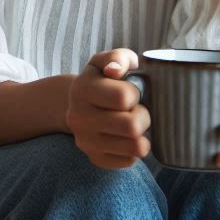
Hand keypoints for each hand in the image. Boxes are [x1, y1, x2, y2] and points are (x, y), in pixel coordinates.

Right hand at [66, 48, 150, 168]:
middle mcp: (79, 117)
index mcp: (82, 89)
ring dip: (143, 135)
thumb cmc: (101, 80)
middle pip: (131, 126)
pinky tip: (127, 137)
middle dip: (144, 117)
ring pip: (135, 147)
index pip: (123, 97)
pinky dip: (134, 149)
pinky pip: (129, 161)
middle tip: (139, 110)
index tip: (132, 91)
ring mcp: (86, 141)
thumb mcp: (106, 61)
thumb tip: (115, 71)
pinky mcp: (95, 158)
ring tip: (135, 124)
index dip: (136, 93)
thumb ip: (117, 58)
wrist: (76, 104)